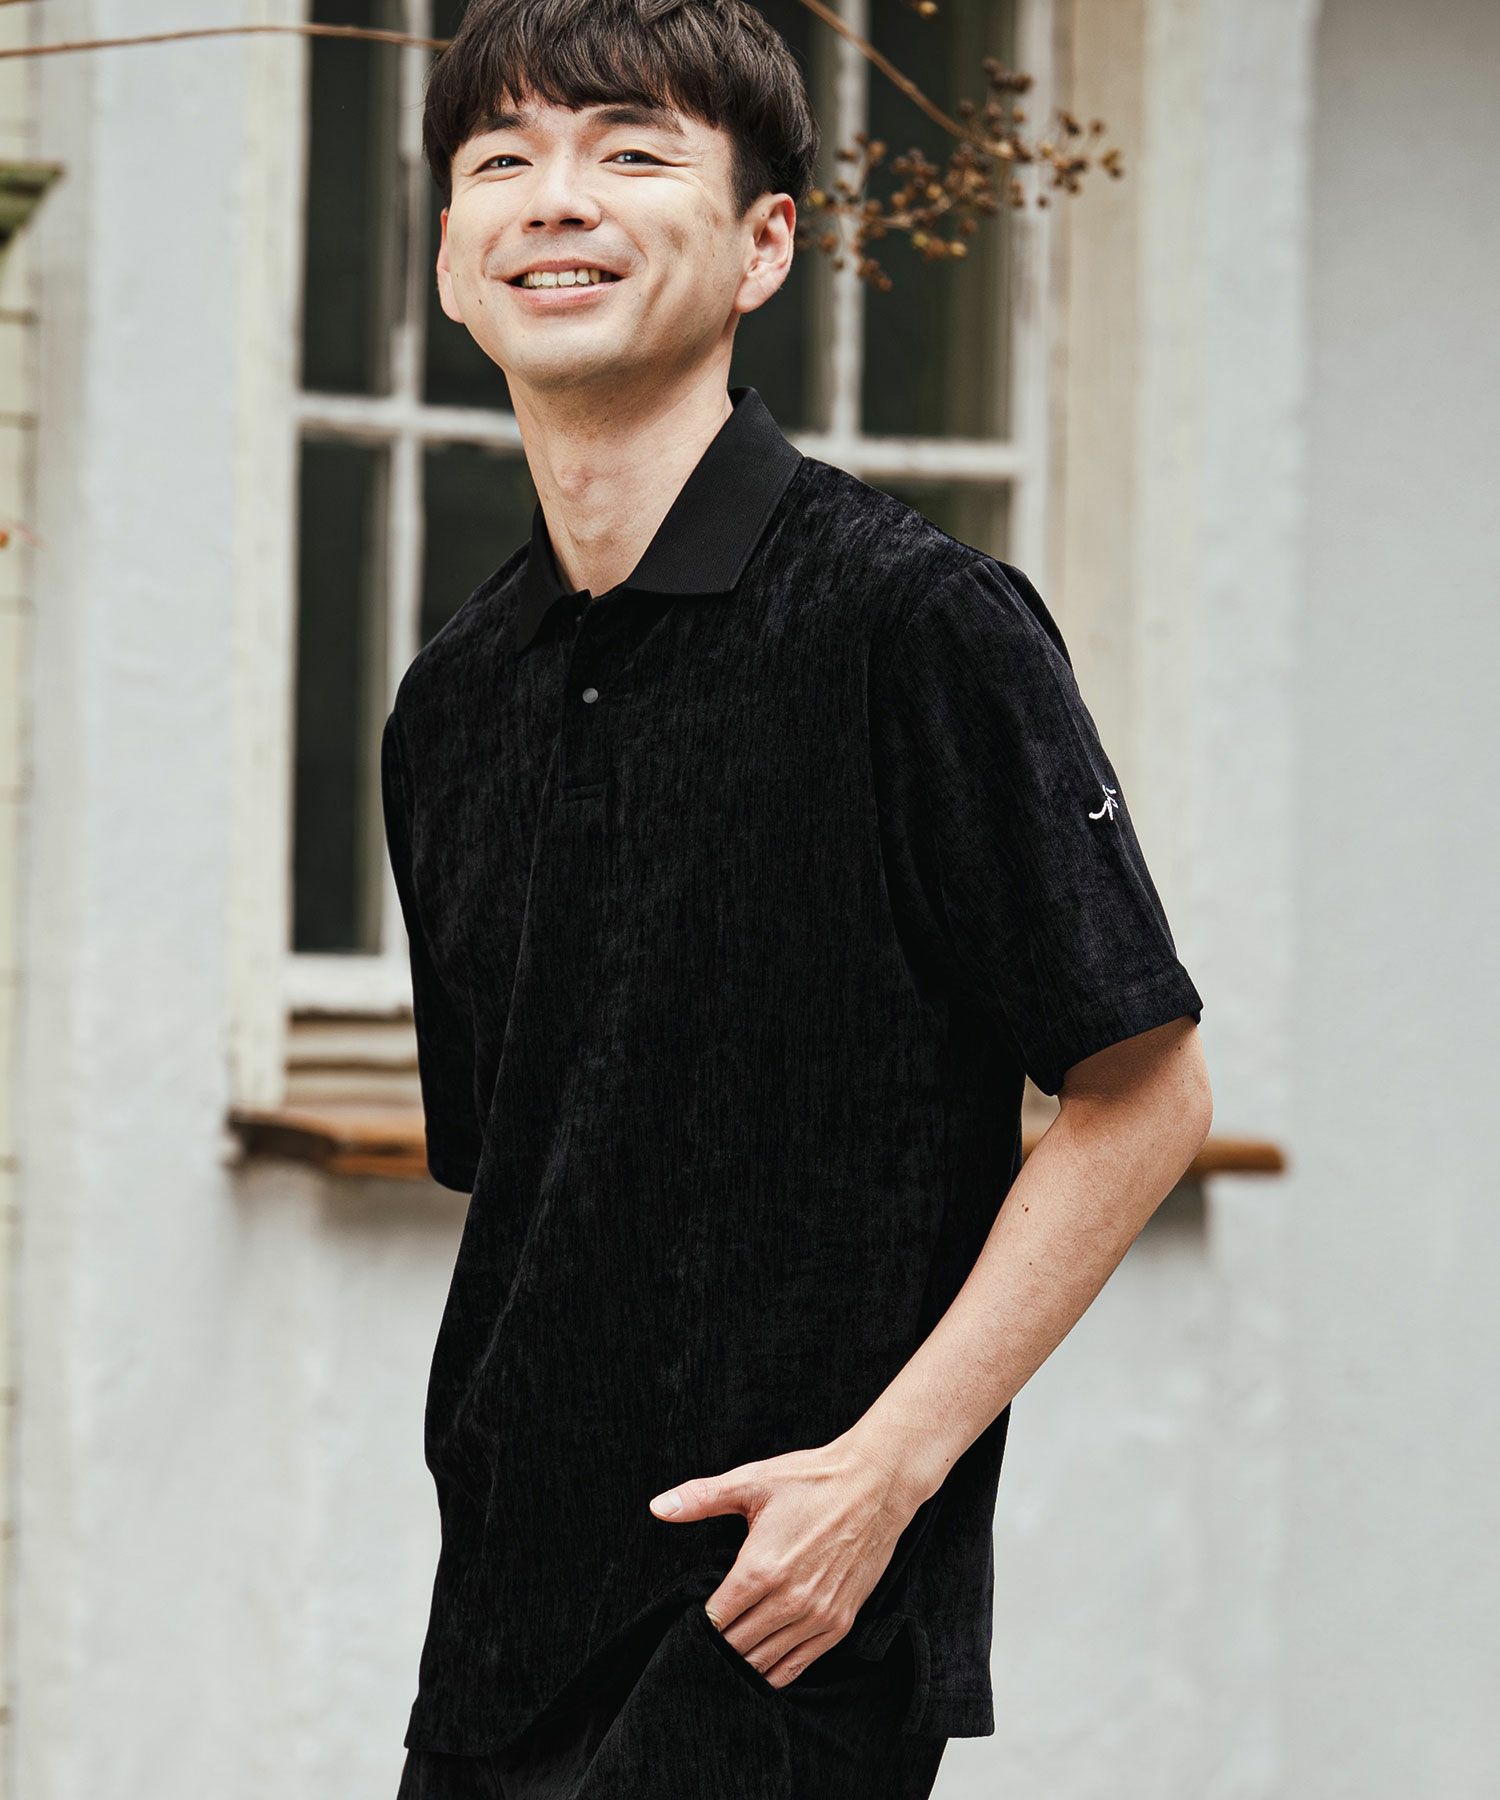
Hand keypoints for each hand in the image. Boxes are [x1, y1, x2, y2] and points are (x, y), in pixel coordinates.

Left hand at [646, 1432, 920, 1688]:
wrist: (875, 1485)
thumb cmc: (810, 1480)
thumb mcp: (752, 1482)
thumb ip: (701, 1498)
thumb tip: (657, 1507)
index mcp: (760, 1569)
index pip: (715, 1621)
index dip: (698, 1625)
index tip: (688, 1621)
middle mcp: (789, 1601)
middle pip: (736, 1647)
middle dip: (716, 1647)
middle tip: (702, 1643)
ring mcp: (817, 1617)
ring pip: (765, 1662)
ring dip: (742, 1663)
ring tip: (727, 1655)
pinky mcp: (839, 1624)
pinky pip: (798, 1666)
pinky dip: (774, 1671)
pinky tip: (759, 1666)